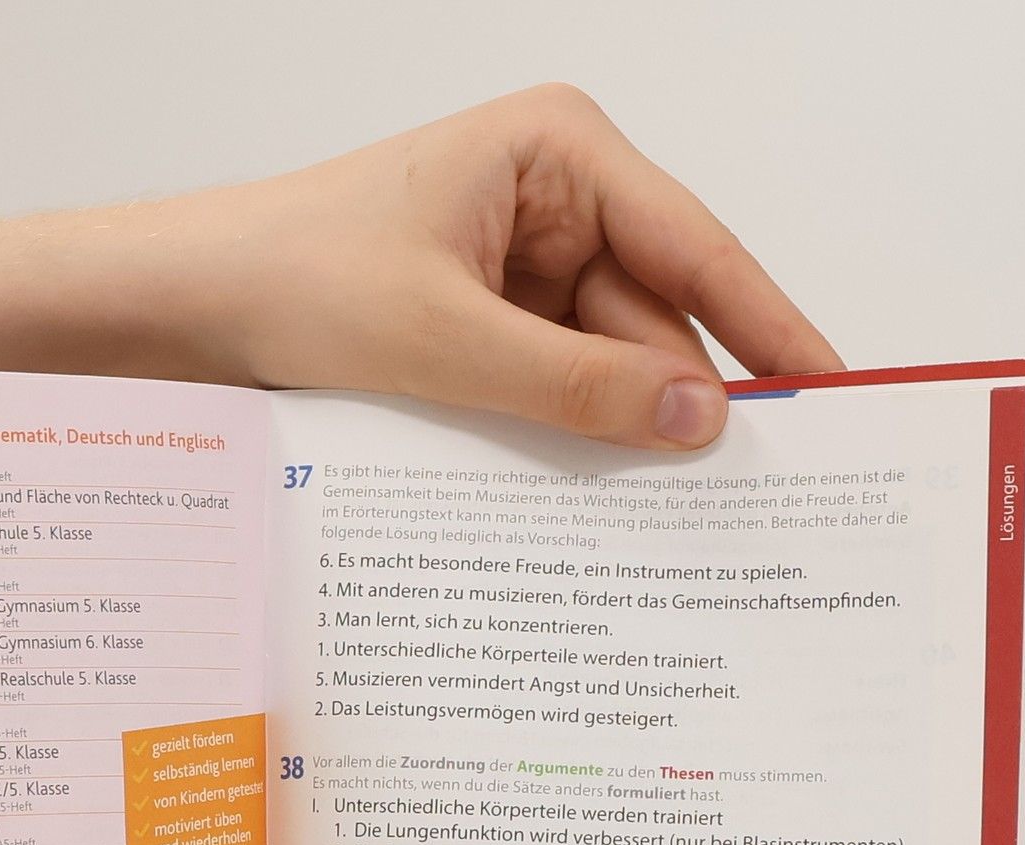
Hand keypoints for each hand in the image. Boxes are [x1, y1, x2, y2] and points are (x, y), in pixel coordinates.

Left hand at [209, 84, 840, 446]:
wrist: (191, 307)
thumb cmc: (294, 279)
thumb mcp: (446, 342)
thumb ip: (577, 386)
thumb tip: (698, 418)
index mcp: (561, 152)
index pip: (695, 248)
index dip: (768, 327)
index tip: (832, 390)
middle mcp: (556, 196)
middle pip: (657, 315)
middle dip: (686, 400)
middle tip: (755, 494)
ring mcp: (525, 261)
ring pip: (610, 360)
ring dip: (623, 429)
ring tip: (672, 511)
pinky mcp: (492, 318)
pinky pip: (560, 381)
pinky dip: (574, 433)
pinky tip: (597, 491)